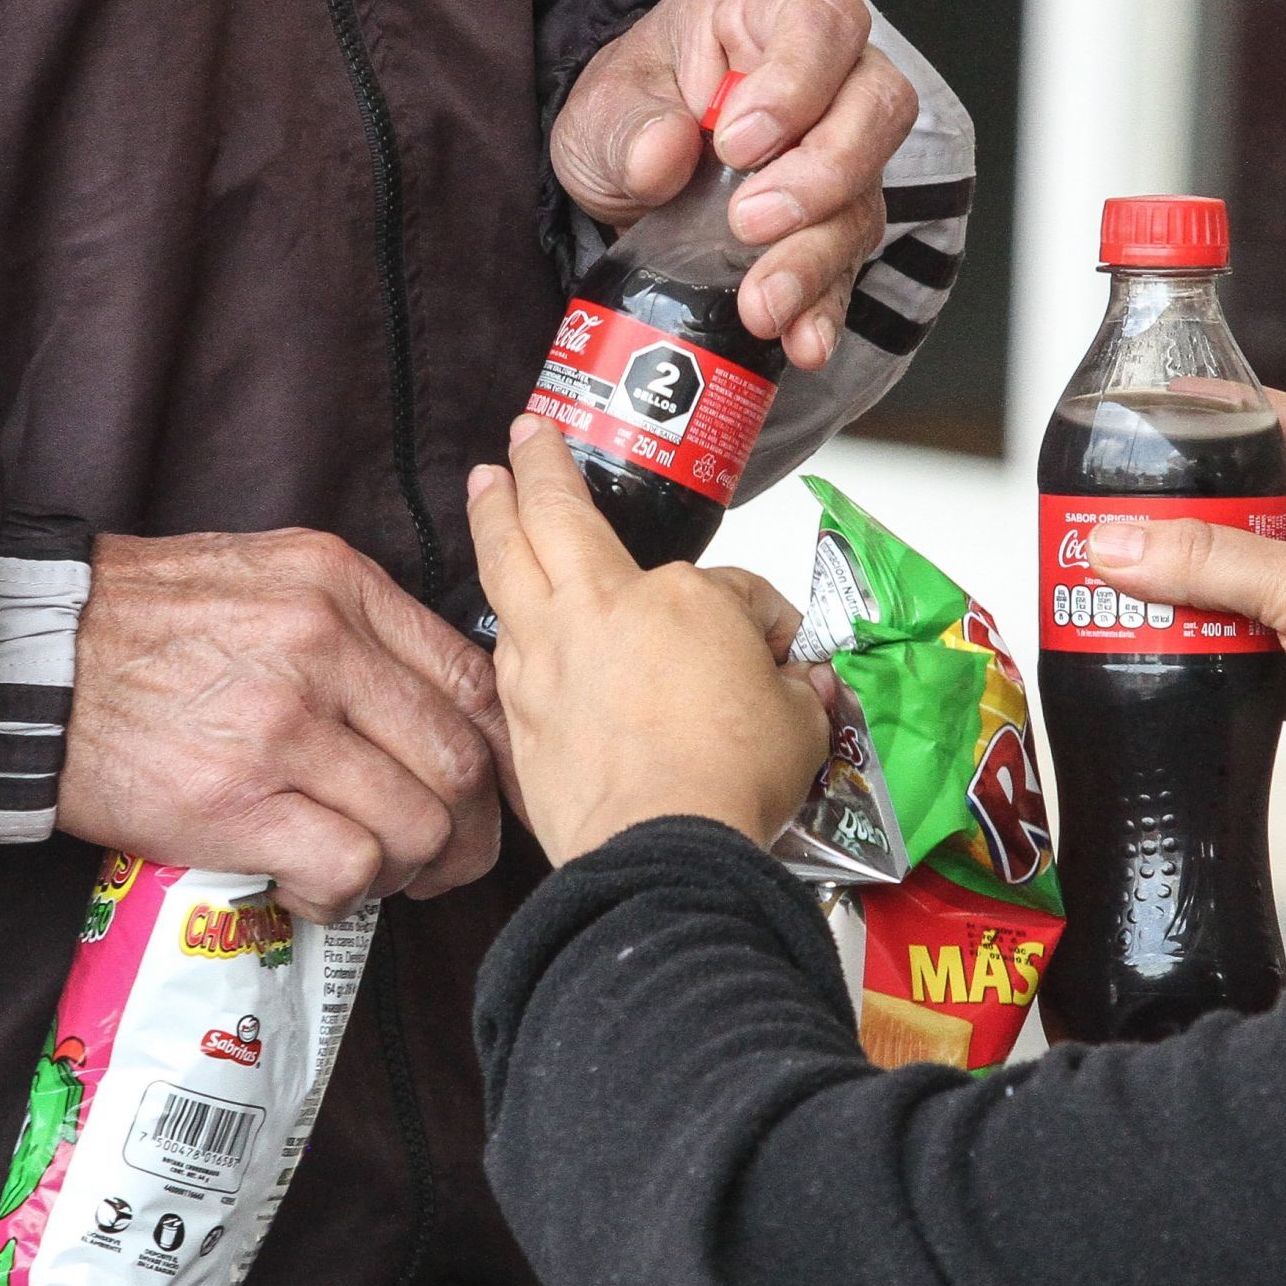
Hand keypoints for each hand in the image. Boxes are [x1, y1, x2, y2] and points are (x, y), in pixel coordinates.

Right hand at [58, 530, 515, 919]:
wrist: (24, 656)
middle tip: (445, 860)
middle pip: (460, 762)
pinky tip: (309, 887)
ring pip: (417, 824)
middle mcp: (323, 646)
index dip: (502, 755)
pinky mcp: (233, 800)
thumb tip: (437, 706)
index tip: (494, 794)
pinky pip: (347, 867)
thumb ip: (358, 628)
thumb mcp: (269, 578)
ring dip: (409, 871)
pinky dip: (345, 896)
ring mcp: (281, 726)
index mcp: (341, 586)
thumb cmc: (145, 624)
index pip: (472, 682)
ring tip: (371, 874)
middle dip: (470, 832)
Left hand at [466, 416, 830, 864]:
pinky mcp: (519, 713)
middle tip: (524, 434)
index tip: (775, 650)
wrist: (660, 851)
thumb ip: (796, 689)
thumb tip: (801, 684)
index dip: (761, 617)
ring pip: (505, 568)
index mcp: (681, 598)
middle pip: (552, 514)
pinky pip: (502, 648)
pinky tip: (505, 617)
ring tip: (484, 495)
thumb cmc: (728, 782)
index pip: (727, 586)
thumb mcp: (800, 722)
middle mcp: (599, 609)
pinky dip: (503, 621)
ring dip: (493, 523)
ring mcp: (546, 658)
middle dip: (535, 464)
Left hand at [551, 0, 916, 370]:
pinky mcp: (832, 230)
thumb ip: (627, 126)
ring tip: (762, 304)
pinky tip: (801, 340)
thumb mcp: (603, 106)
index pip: (822, 26)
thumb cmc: (632, 110)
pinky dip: (823, 311)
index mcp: (769, 17)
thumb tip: (661, 155)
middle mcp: (829, 82)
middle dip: (819, 177)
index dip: (794, 84)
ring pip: (864, 200)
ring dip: (815, 261)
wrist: (628, 169)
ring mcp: (841, 159)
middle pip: (875, 111)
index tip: (735, 142)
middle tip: (749, 222)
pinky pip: (846, 271)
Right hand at [1085, 389, 1285, 841]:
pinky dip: (1191, 642)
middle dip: (1186, 510)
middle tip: (1126, 505)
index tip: (1182, 403)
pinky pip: (1227, 642)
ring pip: (1230, 580)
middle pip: (1247, 508)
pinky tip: (1152, 637)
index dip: (1245, 407)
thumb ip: (1207, 561)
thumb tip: (1117, 542)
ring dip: (1180, 584)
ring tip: (1122, 574)